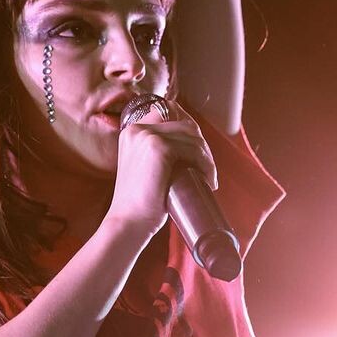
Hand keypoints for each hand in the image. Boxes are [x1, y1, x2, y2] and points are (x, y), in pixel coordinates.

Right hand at [106, 100, 218, 240]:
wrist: (128, 222)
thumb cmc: (138, 203)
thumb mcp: (144, 169)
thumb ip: (156, 154)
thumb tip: (189, 150)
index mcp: (132, 131)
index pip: (170, 114)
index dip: (191, 131)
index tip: (201, 153)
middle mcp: (137, 129)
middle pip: (185, 125)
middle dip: (202, 147)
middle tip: (206, 171)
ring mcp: (147, 136)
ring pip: (192, 137)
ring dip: (206, 157)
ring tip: (208, 178)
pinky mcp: (158, 148)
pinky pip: (193, 149)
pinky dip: (205, 164)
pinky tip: (207, 179)